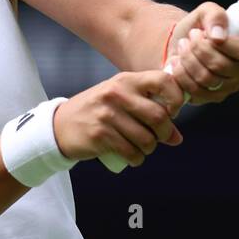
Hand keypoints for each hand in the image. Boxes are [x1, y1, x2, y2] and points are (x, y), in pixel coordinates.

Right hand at [54, 71, 185, 166]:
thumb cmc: (98, 112)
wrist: (61, 125)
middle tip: (159, 137)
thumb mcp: (121, 102)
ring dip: (150, 149)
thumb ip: (149, 113)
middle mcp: (116, 93)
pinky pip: (131, 152)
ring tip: (142, 147)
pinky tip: (133, 156)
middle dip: (165, 132)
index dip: (176, 98)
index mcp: (126, 80)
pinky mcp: (99, 135)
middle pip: (159, 116)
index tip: (174, 112)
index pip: (163, 81)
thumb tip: (177, 138)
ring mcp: (107, 114)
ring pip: (147, 139)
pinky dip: (137, 159)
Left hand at [164, 2, 238, 104]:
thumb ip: (215, 16)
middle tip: (190, 37)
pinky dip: (181, 74)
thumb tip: (218, 35)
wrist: (181, 43)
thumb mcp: (207, 11)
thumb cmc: (200, 28)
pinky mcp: (211, 98)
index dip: (224, 43)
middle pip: (221, 65)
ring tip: (183, 47)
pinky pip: (194, 90)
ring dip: (188, 59)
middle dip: (198, 48)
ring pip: (206, 78)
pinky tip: (178, 62)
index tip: (207, 34)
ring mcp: (229, 87)